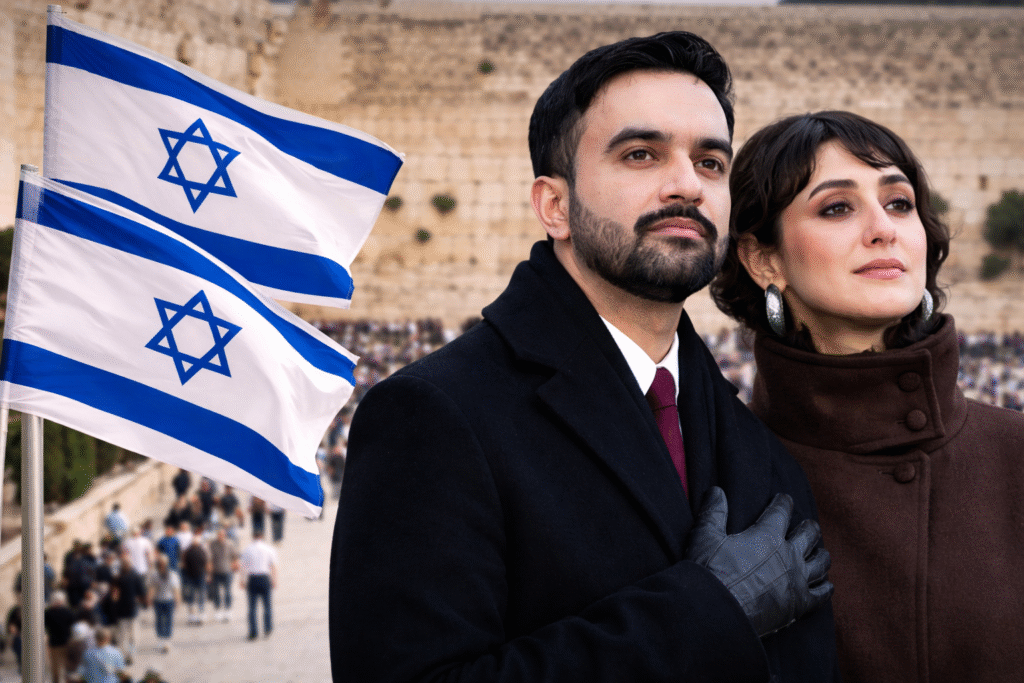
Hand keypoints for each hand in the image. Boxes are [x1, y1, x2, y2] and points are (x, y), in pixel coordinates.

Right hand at [686, 486, 832, 636]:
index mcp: (767, 536)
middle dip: (809, 527)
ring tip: (821, 552)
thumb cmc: (711, 572)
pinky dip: (826, 588)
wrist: (718, 612)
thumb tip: (716, 491)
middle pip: (809, 535)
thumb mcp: (705, 537)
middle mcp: (789, 555)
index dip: (783, 503)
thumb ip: (713, 512)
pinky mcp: (800, 605)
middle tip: (808, 525)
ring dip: (821, 555)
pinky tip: (827, 585)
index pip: (781, 511)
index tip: (785, 499)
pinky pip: (821, 594)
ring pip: (820, 563)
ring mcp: (797, 580)